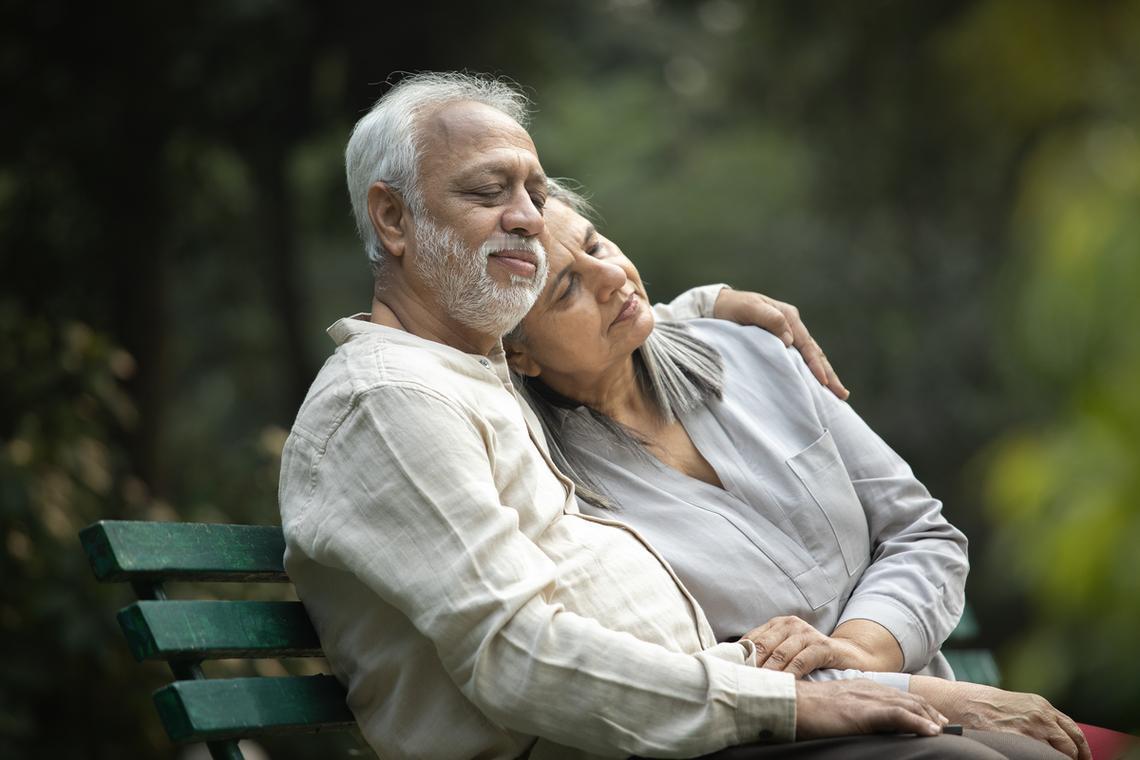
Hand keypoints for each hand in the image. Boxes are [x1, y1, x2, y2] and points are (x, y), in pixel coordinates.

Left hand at [711, 289, 848, 398]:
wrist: (718, 305)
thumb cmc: (732, 307)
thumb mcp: (749, 308)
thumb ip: (769, 319)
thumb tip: (788, 340)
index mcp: (788, 315)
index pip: (807, 345)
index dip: (815, 365)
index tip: (823, 383)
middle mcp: (792, 324)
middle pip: (815, 352)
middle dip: (829, 374)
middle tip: (842, 395)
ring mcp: (788, 332)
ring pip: (811, 356)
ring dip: (825, 374)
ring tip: (839, 393)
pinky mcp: (780, 341)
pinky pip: (800, 357)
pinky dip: (811, 370)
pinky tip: (818, 383)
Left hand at [742, 616, 894, 676]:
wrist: (849, 656)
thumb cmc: (811, 658)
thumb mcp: (787, 654)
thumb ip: (767, 657)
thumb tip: (736, 671)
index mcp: (777, 624)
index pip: (751, 639)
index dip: (739, 657)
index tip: (727, 674)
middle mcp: (790, 624)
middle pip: (763, 646)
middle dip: (750, 666)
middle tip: (739, 684)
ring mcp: (807, 633)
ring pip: (780, 654)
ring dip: (768, 672)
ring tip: (757, 688)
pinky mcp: (822, 645)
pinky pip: (802, 661)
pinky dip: (790, 674)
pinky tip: (784, 686)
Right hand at [795, 679, 946, 739]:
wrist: (791, 703)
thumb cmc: (804, 708)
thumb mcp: (831, 704)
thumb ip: (847, 708)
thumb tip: (853, 719)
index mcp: (860, 687)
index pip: (894, 695)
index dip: (914, 705)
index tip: (927, 715)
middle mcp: (868, 689)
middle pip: (906, 699)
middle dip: (927, 711)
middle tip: (943, 723)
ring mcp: (868, 699)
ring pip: (908, 706)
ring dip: (929, 717)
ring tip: (942, 728)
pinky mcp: (866, 712)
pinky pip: (900, 717)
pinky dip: (919, 723)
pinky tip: (932, 731)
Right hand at [911, 678, 1089, 759]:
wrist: (959, 701)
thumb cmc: (984, 704)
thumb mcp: (1017, 704)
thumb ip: (1038, 717)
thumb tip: (1055, 737)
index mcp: (1041, 706)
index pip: (1073, 731)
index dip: (1082, 750)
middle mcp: (1040, 716)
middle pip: (1071, 746)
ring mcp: (1029, 729)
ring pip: (1057, 755)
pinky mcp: (1015, 740)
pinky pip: (1037, 758)